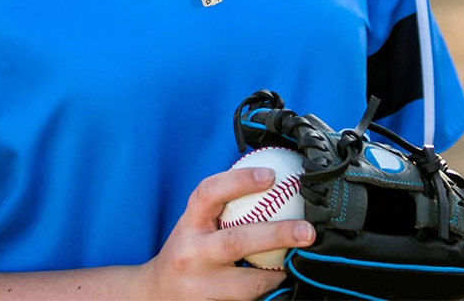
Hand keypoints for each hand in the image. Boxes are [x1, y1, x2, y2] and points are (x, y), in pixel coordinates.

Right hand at [135, 167, 315, 300]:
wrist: (156, 293)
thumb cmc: (187, 250)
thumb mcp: (196, 223)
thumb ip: (223, 206)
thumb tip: (269, 181)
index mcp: (190, 222)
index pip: (209, 192)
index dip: (240, 180)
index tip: (271, 175)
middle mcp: (192, 252)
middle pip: (235, 241)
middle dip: (276, 234)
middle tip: (307, 230)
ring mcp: (200, 285)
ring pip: (247, 285)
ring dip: (278, 274)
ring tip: (299, 263)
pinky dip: (267, 292)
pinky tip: (281, 283)